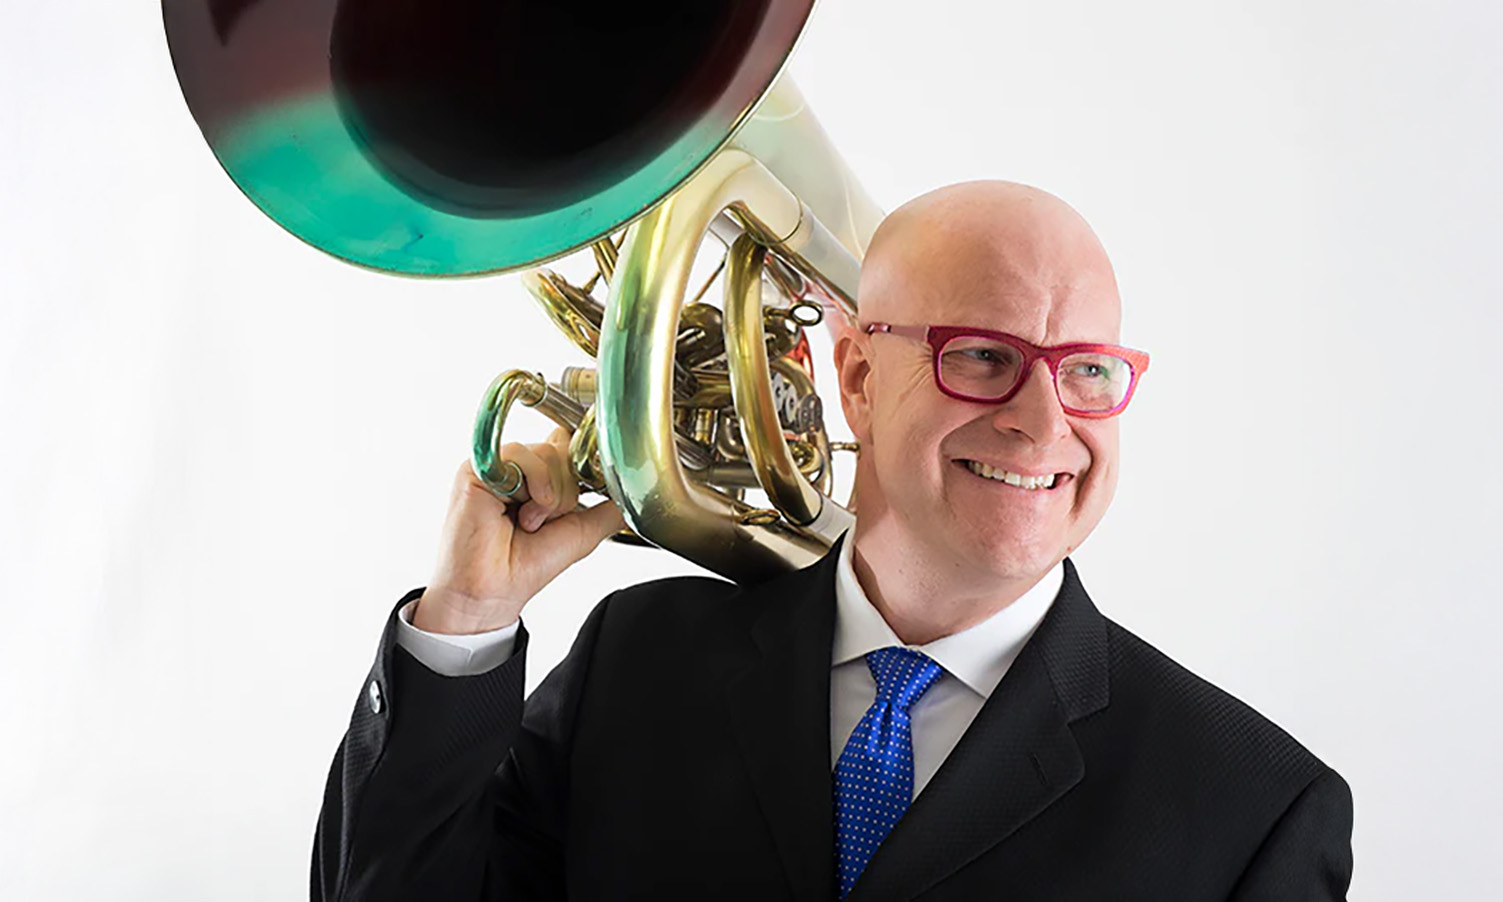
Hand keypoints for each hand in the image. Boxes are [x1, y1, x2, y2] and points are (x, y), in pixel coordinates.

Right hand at [414, 426, 624, 633]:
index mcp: (538, 475)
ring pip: (548, 453)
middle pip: (564, 450)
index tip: (580, 496)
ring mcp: (498, 464)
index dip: (580, 468)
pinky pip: (522, 454)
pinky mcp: (478, 467)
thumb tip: (640, 491)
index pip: (569, 444)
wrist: (492, 592)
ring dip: (551, 496)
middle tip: (543, 522)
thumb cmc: (525, 566)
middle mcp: (518, 466)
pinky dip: (535, 487)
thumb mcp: (583, 532)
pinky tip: (520, 514)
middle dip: (565, 493)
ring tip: (528, 522)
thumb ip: (609, 509)